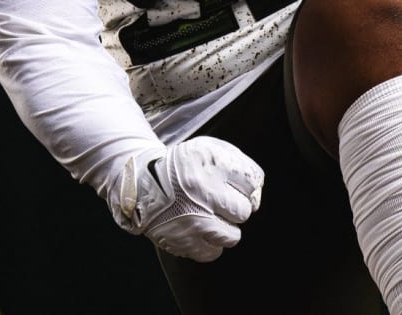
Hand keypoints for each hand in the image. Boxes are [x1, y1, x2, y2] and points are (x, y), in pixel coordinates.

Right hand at [115, 136, 263, 261]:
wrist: (143, 185)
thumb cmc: (184, 167)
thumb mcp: (208, 149)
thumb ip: (238, 162)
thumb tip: (257, 191)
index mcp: (210, 163)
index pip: (253, 181)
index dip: (247, 184)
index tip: (235, 185)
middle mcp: (202, 190)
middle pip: (244, 210)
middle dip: (236, 206)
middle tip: (221, 201)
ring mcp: (193, 218)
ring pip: (233, 236)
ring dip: (226, 227)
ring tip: (212, 216)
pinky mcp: (184, 241)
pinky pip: (214, 252)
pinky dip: (210, 243)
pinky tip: (201, 229)